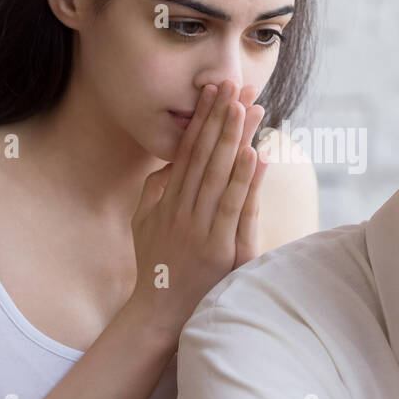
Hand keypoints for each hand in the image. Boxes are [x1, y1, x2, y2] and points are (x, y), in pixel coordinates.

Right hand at [125, 79, 269, 335]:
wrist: (158, 313)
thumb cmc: (156, 268)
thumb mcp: (144, 224)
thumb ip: (154, 191)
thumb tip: (167, 163)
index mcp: (168, 199)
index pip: (187, 150)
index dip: (201, 118)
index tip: (212, 90)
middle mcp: (182, 208)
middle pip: (204, 154)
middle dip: (220, 117)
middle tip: (234, 85)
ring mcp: (199, 227)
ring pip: (219, 175)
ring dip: (234, 139)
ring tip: (247, 108)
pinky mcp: (218, 248)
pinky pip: (233, 207)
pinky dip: (244, 180)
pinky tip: (254, 155)